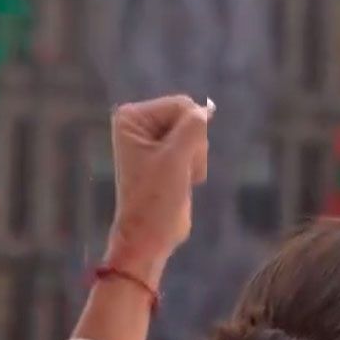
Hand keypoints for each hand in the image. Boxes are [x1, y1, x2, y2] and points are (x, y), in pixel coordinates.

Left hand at [103, 95, 212, 284]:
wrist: (150, 234)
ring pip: (196, 134)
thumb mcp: (176, 157)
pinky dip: (195, 164)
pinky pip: (195, 147)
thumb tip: (207, 108)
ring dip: (195, 157)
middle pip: (189, 117)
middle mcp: (140, 124)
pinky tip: (184, 181)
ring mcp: (154, 139)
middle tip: (179, 171)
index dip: (190, 132)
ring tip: (180, 178)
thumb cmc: (156, 197)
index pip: (181, 105)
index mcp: (132, 117)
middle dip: (193, 145)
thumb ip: (194, 127)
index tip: (176, 161)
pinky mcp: (166, 155)